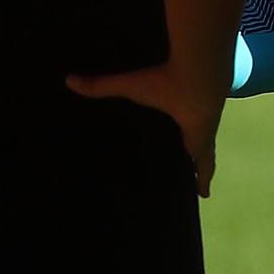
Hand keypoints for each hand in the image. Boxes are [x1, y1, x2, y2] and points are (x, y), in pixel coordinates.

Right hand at [68, 65, 222, 196]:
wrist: (196, 84)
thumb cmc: (164, 82)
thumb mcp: (128, 87)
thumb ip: (101, 86)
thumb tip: (68, 79)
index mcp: (174, 107)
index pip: (172, 121)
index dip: (171, 129)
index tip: (169, 136)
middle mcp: (190, 122)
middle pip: (188, 141)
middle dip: (186, 150)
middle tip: (177, 164)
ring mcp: (201, 136)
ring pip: (200, 157)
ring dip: (196, 167)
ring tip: (188, 181)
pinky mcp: (205, 149)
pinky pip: (205, 170)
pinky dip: (203, 181)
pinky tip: (204, 194)